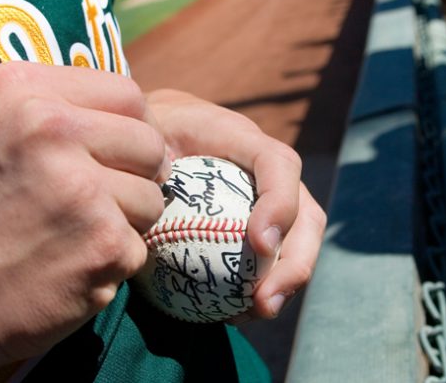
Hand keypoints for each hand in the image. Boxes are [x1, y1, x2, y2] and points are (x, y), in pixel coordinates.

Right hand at [0, 62, 169, 367]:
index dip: (134, 125)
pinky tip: (71, 262)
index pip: (127, 93)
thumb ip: (57, 105)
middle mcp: (54, 130)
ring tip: (78, 231)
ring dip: (126, 219)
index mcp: (25, 91)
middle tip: (103, 196)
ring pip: (152, 197)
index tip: (121, 150)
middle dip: (138, 173)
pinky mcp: (103, 244)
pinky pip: (139, 246)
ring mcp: (83, 189)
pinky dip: (112, 260)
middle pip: (149, 143)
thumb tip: (138, 119)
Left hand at [146, 89, 326, 320]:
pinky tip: (233, 313)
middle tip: (265, 302)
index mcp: (240, 138)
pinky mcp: (260, 223)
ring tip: (256, 312)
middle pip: (305, 213)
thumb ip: (146, 165)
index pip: (277, 164)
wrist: (155, 133)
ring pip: (299, 241)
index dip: (279, 203)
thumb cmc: (145, 137)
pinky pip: (274, 259)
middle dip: (296, 262)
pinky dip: (262, 288)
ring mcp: (269, 198)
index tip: (259, 245)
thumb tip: (140, 215)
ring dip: (285, 282)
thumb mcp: (141, 138)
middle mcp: (266, 170)